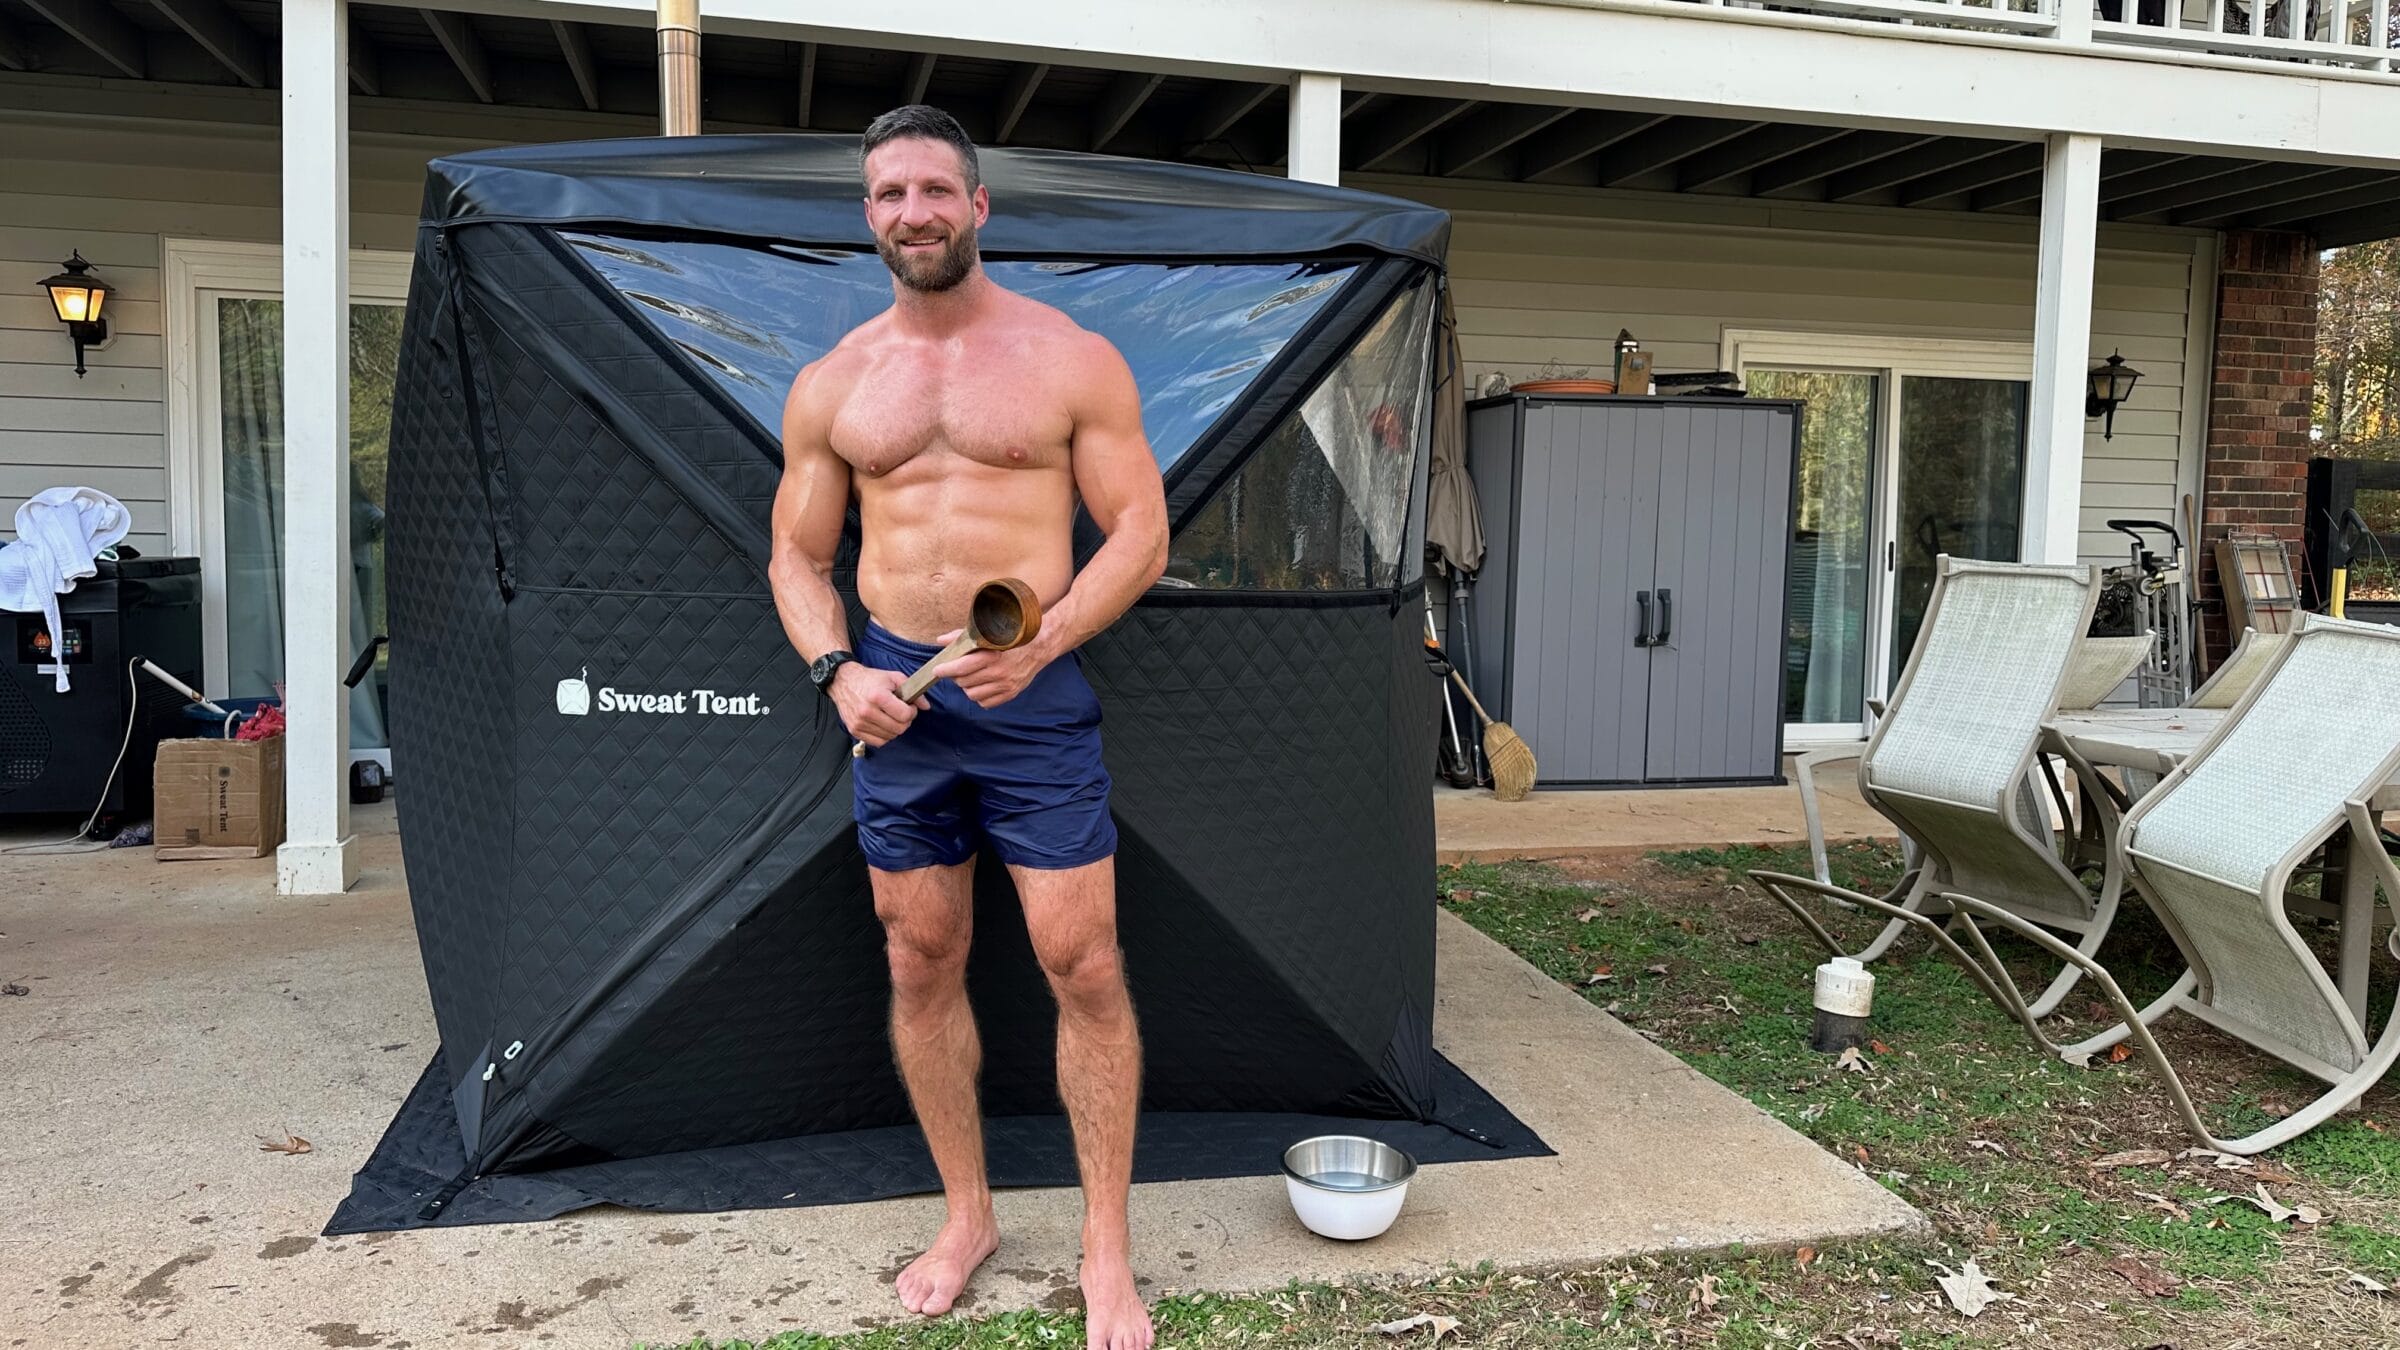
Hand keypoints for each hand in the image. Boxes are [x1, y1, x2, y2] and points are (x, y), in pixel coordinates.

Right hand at [832, 663, 926, 746]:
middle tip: (902, 712)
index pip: (904, 715)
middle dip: (905, 721)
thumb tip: (926, 706)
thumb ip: (913, 692)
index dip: (912, 712)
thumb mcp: (893, 678)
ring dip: (895, 728)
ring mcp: (859, 723)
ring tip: (891, 716)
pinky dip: (884, 736)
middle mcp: (867, 711)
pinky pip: (878, 742)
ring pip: (890, 737)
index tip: (909, 706)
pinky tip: (883, 724)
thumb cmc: (869, 679)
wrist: (843, 681)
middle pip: (899, 728)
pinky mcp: (854, 730)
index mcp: (877, 696)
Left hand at [929, 632, 1052, 707]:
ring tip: (971, 676)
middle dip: (956, 676)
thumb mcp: (987, 633)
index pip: (962, 667)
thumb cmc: (1009, 638)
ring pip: (972, 694)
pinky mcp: (1010, 694)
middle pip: (964, 682)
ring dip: (967, 686)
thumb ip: (962, 637)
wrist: (1038, 647)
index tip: (938, 670)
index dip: (946, 670)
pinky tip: (982, 684)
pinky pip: (984, 702)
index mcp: (993, 655)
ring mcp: (1006, 685)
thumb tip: (940, 641)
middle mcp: (999, 672)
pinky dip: (979, 695)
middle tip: (956, 669)